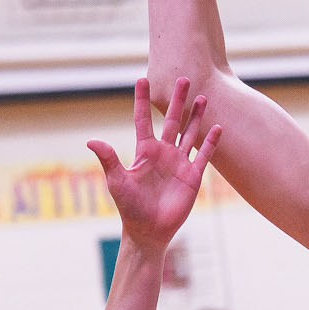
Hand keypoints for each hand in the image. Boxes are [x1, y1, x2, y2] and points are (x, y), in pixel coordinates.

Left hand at [90, 78, 220, 254]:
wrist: (149, 230)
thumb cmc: (130, 207)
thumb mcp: (117, 181)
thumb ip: (108, 158)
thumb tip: (91, 140)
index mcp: (144, 151)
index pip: (143, 119)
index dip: (142, 100)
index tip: (142, 79)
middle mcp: (163, 153)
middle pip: (172, 120)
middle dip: (178, 100)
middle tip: (184, 78)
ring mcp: (179, 163)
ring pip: (190, 133)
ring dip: (196, 116)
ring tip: (203, 97)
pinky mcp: (193, 176)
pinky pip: (203, 155)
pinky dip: (211, 142)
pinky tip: (217, 127)